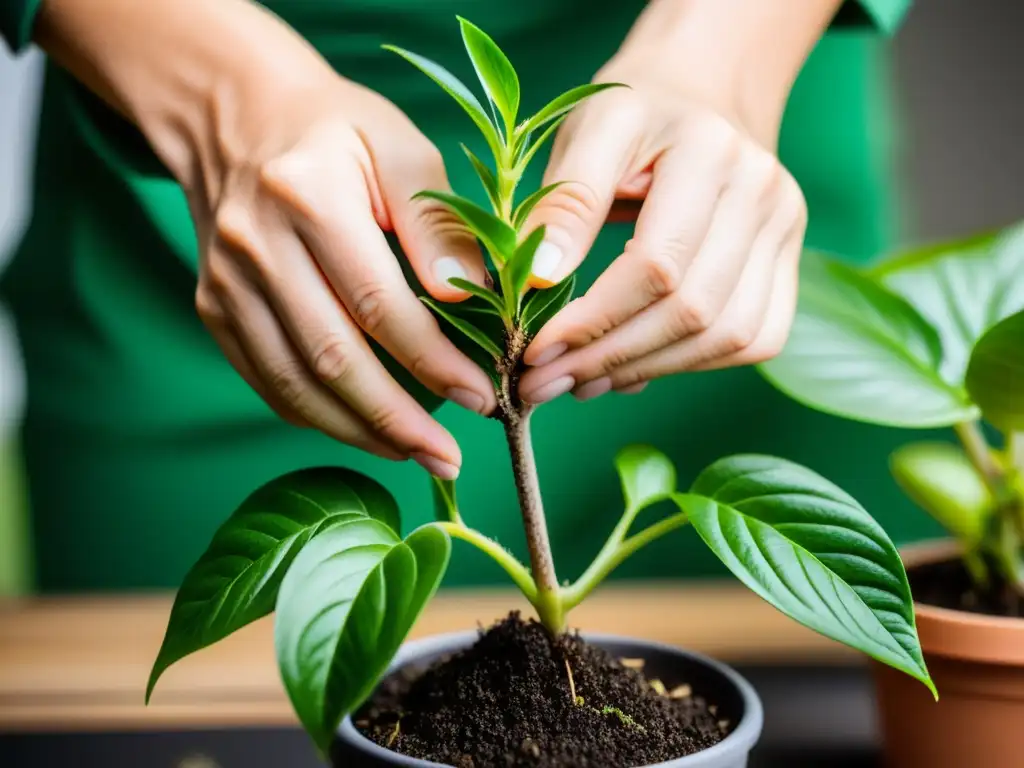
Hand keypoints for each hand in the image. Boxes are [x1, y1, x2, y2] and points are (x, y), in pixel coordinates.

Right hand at [191, 59, 500, 478]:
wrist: (238, 118)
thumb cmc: (338, 131)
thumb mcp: (400, 147)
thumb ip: (437, 222)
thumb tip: (473, 296)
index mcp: (306, 196)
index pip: (376, 301)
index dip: (431, 359)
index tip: (480, 395)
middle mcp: (254, 245)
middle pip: (330, 356)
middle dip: (396, 418)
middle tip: (449, 458)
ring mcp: (224, 282)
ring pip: (293, 382)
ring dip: (357, 431)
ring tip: (415, 455)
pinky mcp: (212, 307)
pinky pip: (266, 380)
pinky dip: (317, 416)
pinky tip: (363, 430)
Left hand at [516, 28, 809, 404]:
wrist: (699, 95)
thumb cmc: (633, 116)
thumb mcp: (586, 133)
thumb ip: (564, 202)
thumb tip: (536, 278)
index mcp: (712, 152)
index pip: (658, 264)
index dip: (594, 319)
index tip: (536, 348)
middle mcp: (766, 194)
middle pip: (694, 311)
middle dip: (611, 357)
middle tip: (546, 382)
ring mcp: (787, 232)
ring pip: (728, 337)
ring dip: (647, 370)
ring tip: (580, 381)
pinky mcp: (789, 265)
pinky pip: (753, 340)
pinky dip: (690, 365)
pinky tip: (632, 369)